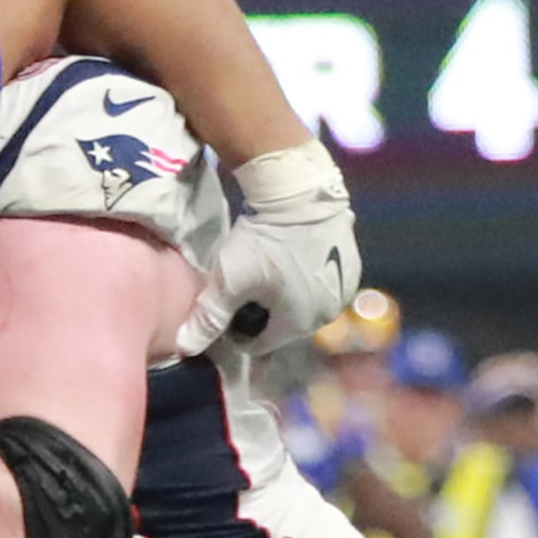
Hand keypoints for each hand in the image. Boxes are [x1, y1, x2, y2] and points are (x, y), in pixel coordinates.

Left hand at [178, 142, 358, 357]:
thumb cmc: (262, 239)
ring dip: (283, 295)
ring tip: (266, 270)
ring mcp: (343, 289)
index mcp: (298, 325)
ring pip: (302, 303)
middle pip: (282, 326)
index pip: (258, 345)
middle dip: (261, 314)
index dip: (235, 330)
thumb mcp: (228, 280)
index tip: (224, 306)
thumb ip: (208, 318)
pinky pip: (320, 282)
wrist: (299, 189)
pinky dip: (304, 277)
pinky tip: (290, 257)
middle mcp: (327, 315)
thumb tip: (185, 348)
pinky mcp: (352, 264)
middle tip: (243, 287)